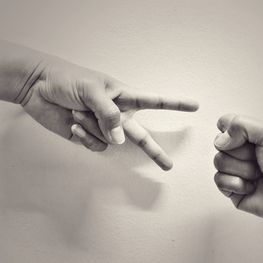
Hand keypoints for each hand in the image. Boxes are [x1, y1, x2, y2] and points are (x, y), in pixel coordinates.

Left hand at [22, 57, 197, 169]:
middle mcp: (117, 115)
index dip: (175, 104)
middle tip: (169, 165)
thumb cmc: (67, 80)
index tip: (195, 106)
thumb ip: (109, 114)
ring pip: (110, 141)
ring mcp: (103, 128)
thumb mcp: (91, 90)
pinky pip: (95, 146)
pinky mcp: (88, 137)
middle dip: (155, 152)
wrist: (38, 87)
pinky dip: (84, 136)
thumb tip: (119, 140)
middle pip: (141, 136)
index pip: (154, 101)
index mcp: (123, 97)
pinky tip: (74, 124)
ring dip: (93, 127)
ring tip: (78, 112)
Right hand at [213, 114, 262, 224]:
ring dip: (242, 170)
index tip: (246, 138)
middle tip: (258, 159)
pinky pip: (219, 181)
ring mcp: (235, 170)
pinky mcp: (231, 188)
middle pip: (219, 145)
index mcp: (249, 135)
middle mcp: (240, 151)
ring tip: (258, 174)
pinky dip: (236, 184)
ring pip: (219, 163)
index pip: (225, 125)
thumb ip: (241, 125)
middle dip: (241, 153)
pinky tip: (251, 186)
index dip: (230, 132)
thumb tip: (221, 139)